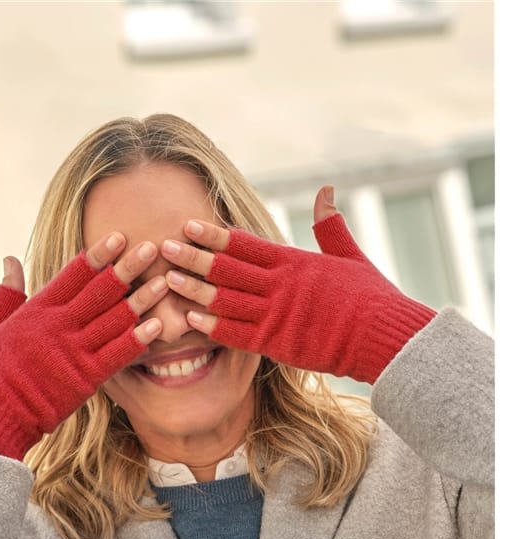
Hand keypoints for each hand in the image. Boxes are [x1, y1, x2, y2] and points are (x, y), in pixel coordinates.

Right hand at [0, 233, 168, 458]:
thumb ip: (6, 293)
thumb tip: (11, 260)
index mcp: (37, 311)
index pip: (74, 274)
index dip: (99, 254)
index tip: (119, 237)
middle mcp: (59, 326)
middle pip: (101, 291)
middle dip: (128, 268)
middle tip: (153, 248)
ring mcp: (75, 352)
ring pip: (116, 319)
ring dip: (142, 300)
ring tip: (165, 281)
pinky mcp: (86, 379)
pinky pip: (118, 355)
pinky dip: (138, 339)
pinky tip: (157, 325)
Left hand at [160, 186, 435, 383]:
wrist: (381, 335)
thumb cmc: (369, 296)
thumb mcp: (349, 255)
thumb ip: (330, 225)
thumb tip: (325, 190)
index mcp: (293, 261)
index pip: (244, 243)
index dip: (213, 235)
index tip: (188, 226)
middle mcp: (280, 284)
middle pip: (227, 268)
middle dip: (193, 257)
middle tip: (163, 247)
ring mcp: (276, 314)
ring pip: (225, 299)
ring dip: (195, 289)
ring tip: (167, 279)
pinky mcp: (276, 342)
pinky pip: (236, 334)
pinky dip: (212, 325)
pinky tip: (190, 318)